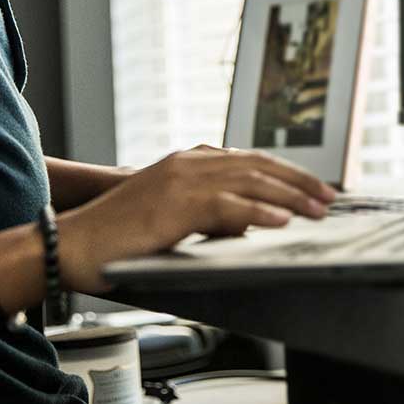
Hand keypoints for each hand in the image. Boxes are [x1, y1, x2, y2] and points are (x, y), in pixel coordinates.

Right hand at [56, 147, 335, 291]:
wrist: (74, 243)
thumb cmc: (119, 236)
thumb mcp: (171, 215)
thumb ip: (207, 212)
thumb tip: (245, 224)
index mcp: (189, 161)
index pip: (250, 161)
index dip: (285, 173)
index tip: (313, 187)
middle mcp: (189, 162)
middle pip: (257, 166)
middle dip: (298, 181)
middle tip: (329, 197)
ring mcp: (182, 179)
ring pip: (249, 181)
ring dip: (290, 195)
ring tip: (318, 209)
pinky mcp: (175, 204)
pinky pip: (226, 207)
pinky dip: (258, 213)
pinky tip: (281, 221)